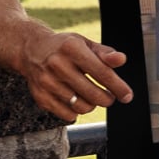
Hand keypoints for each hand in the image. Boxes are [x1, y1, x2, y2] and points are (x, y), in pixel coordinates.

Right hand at [16, 29, 132, 122]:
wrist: (31, 50)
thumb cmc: (64, 47)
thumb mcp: (85, 43)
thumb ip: (104, 53)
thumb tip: (121, 60)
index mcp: (71, 48)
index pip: (101, 72)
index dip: (118, 86)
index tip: (127, 95)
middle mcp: (57, 65)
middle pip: (92, 93)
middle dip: (107, 99)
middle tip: (109, 97)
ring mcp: (47, 82)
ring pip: (81, 106)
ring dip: (92, 105)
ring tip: (92, 96)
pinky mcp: (40, 97)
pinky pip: (67, 114)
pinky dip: (77, 111)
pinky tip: (77, 100)